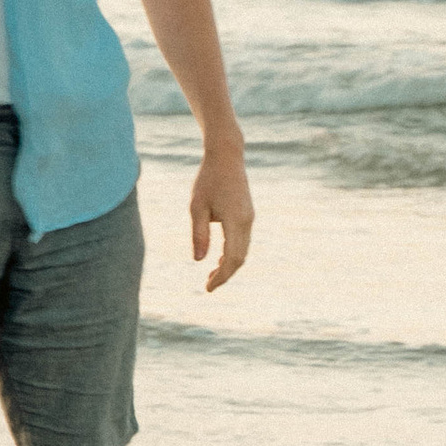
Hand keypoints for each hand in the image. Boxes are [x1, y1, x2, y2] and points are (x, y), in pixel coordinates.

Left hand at [192, 143, 252, 291]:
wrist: (226, 156)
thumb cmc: (207, 180)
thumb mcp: (196, 206)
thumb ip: (199, 234)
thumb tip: (199, 261)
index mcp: (235, 220)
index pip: (231, 258)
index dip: (221, 276)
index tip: (208, 288)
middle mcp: (246, 221)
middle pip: (240, 258)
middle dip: (225, 274)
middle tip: (208, 285)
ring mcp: (249, 218)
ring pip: (243, 250)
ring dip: (229, 264)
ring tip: (212, 275)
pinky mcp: (248, 214)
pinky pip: (243, 241)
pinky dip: (233, 253)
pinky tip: (219, 258)